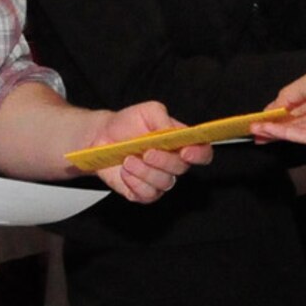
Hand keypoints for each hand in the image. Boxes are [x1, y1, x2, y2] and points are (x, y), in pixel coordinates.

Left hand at [80, 101, 209, 203]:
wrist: (102, 136)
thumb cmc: (127, 124)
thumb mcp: (147, 111)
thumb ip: (163, 119)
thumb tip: (172, 131)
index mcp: (180, 143)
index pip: (202, 152)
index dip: (199, 154)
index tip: (185, 151)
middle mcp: (172, 163)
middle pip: (182, 169)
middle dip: (163, 161)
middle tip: (146, 152)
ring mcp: (159, 179)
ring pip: (164, 183)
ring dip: (144, 171)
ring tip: (129, 159)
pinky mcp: (143, 192)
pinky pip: (147, 194)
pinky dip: (134, 182)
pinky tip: (126, 171)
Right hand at [254, 67, 305, 149]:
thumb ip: (287, 95)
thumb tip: (272, 108)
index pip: (294, 101)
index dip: (277, 108)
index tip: (260, 114)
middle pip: (292, 118)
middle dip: (272, 122)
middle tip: (252, 127)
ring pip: (293, 128)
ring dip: (273, 129)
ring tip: (253, 130)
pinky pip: (300, 136)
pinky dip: (283, 133)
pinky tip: (267, 130)